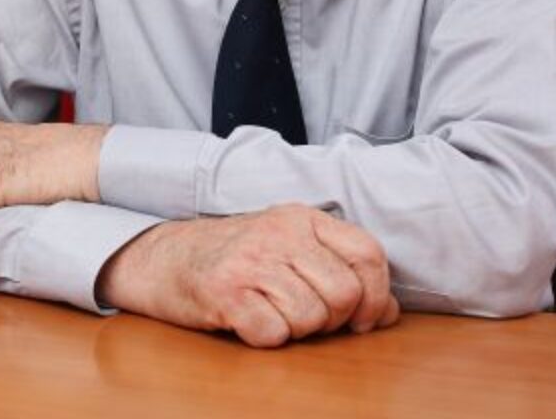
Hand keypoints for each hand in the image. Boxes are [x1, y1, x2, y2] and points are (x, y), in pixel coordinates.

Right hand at [94, 205, 399, 347]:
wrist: (165, 258)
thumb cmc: (236, 258)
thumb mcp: (290, 248)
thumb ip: (340, 270)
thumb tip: (390, 312)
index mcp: (302, 217)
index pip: (368, 253)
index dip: (378, 296)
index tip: (365, 319)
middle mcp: (279, 232)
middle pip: (344, 294)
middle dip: (333, 320)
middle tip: (306, 317)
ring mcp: (251, 260)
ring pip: (311, 318)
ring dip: (297, 330)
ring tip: (272, 313)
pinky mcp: (225, 291)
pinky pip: (273, 334)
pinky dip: (265, 338)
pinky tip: (249, 320)